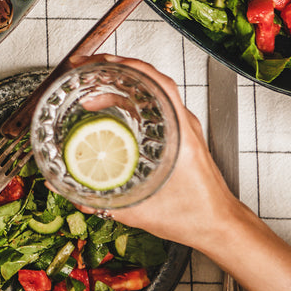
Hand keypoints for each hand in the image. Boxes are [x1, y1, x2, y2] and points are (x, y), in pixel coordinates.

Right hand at [69, 55, 290, 290]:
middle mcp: (182, 124)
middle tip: (84, 72)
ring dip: (118, 86)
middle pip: (148, 81)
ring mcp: (182, 128)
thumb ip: (100, 204)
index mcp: (179, 133)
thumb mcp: (140, 212)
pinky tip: (109, 111)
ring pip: (149, 92)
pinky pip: (152, 107)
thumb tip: (69, 193)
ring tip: (90, 90)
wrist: (221, 227)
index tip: (100, 63)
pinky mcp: (179, 137)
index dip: (126, 66)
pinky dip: (128, 102)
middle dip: (113, 71)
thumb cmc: (195, 217)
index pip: (156, 82)